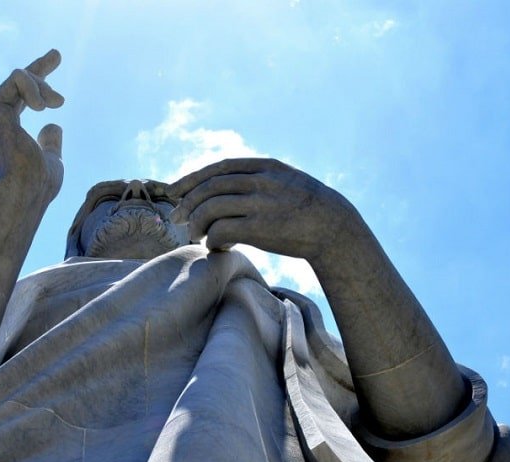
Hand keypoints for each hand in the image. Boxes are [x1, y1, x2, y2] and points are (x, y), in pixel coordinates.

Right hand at [0, 49, 64, 199]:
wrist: (27, 190)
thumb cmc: (39, 182)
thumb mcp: (52, 158)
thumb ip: (50, 143)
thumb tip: (53, 126)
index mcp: (9, 127)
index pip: (23, 95)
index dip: (39, 79)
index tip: (54, 60)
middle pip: (18, 81)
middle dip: (40, 67)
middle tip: (57, 54)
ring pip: (19, 77)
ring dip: (43, 86)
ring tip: (57, 103)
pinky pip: (16, 79)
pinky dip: (34, 87)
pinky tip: (42, 106)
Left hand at [167, 158, 357, 259]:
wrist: (335, 228)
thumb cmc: (309, 209)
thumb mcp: (287, 181)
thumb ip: (259, 180)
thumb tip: (223, 190)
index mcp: (266, 167)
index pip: (219, 168)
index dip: (192, 179)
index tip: (174, 191)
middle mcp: (261, 181)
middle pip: (209, 187)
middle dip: (187, 203)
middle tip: (177, 219)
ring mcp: (261, 203)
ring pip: (211, 208)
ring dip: (197, 223)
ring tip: (197, 235)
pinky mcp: (260, 228)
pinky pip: (222, 230)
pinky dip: (212, 239)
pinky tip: (216, 246)